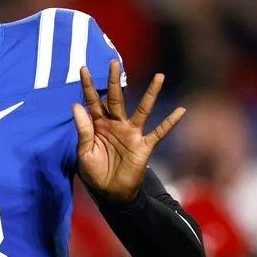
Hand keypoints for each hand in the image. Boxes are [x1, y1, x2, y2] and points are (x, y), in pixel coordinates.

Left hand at [72, 60, 184, 202]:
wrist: (111, 194)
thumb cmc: (95, 174)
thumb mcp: (84, 153)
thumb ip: (83, 129)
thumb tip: (75, 105)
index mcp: (98, 125)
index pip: (91, 101)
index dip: (87, 86)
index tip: (83, 68)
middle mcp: (116, 124)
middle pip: (115, 98)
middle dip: (114, 80)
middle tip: (113, 62)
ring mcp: (131, 133)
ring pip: (142, 109)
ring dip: (151, 93)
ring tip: (160, 76)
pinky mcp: (144, 146)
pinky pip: (159, 132)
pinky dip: (170, 122)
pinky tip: (181, 111)